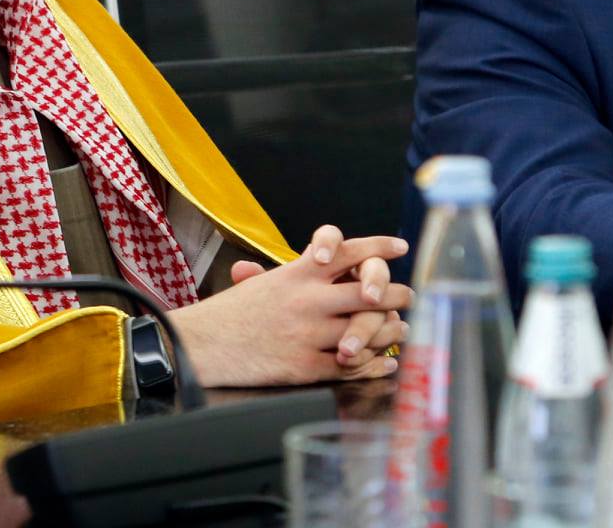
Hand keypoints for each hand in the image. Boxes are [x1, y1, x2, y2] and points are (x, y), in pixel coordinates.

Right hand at [173, 229, 412, 386]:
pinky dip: (372, 365)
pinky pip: (350, 366)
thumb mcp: (265, 280)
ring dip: (390, 331)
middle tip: (408, 296)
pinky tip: (383, 362)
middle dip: (396, 294)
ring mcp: (308, 333)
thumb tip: (324, 256)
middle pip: (370, 292)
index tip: (399, 246)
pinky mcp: (305, 366)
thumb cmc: (232, 313)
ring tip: (401, 329)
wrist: (203, 345)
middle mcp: (308, 299)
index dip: (378, 246)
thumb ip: (297, 270)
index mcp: (298, 273)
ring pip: (365, 330)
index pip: (348, 250)